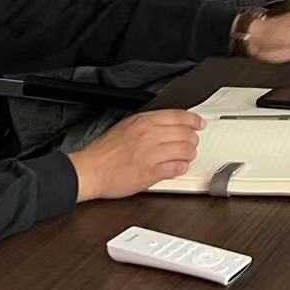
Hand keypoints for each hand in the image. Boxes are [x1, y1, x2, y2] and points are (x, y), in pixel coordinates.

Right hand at [69, 110, 203, 201]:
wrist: (90, 170)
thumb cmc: (104, 151)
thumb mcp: (127, 126)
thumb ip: (148, 124)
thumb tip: (169, 123)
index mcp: (143, 122)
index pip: (178, 116)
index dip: (193, 120)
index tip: (199, 123)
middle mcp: (149, 136)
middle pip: (185, 134)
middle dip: (192, 139)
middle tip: (192, 142)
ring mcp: (151, 155)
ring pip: (184, 151)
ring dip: (189, 154)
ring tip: (186, 156)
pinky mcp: (150, 173)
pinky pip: (175, 168)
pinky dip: (180, 168)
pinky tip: (178, 167)